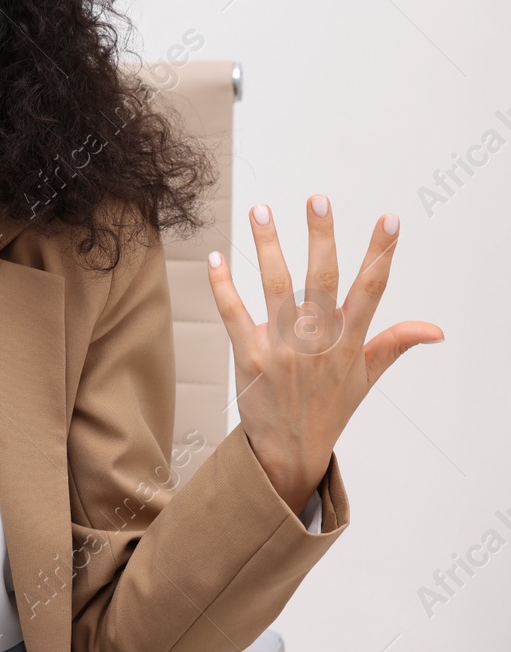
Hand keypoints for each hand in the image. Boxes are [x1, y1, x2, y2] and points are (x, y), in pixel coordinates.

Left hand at [206, 195, 443, 512]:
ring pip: (276, 288)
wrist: (291, 451)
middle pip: (322, 281)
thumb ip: (395, 344)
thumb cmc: (329, 407)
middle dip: (322, 237)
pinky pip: (234, 314)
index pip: (371, 291)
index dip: (381, 253)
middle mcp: (318, 343)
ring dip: (269, 246)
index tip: (390, 219)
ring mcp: (283, 349)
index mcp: (350, 342)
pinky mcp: (250, 357)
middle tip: (318, 199)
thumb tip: (435, 328)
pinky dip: (223, 285)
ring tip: (262, 209)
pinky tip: (216, 257)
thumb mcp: (367, 377)